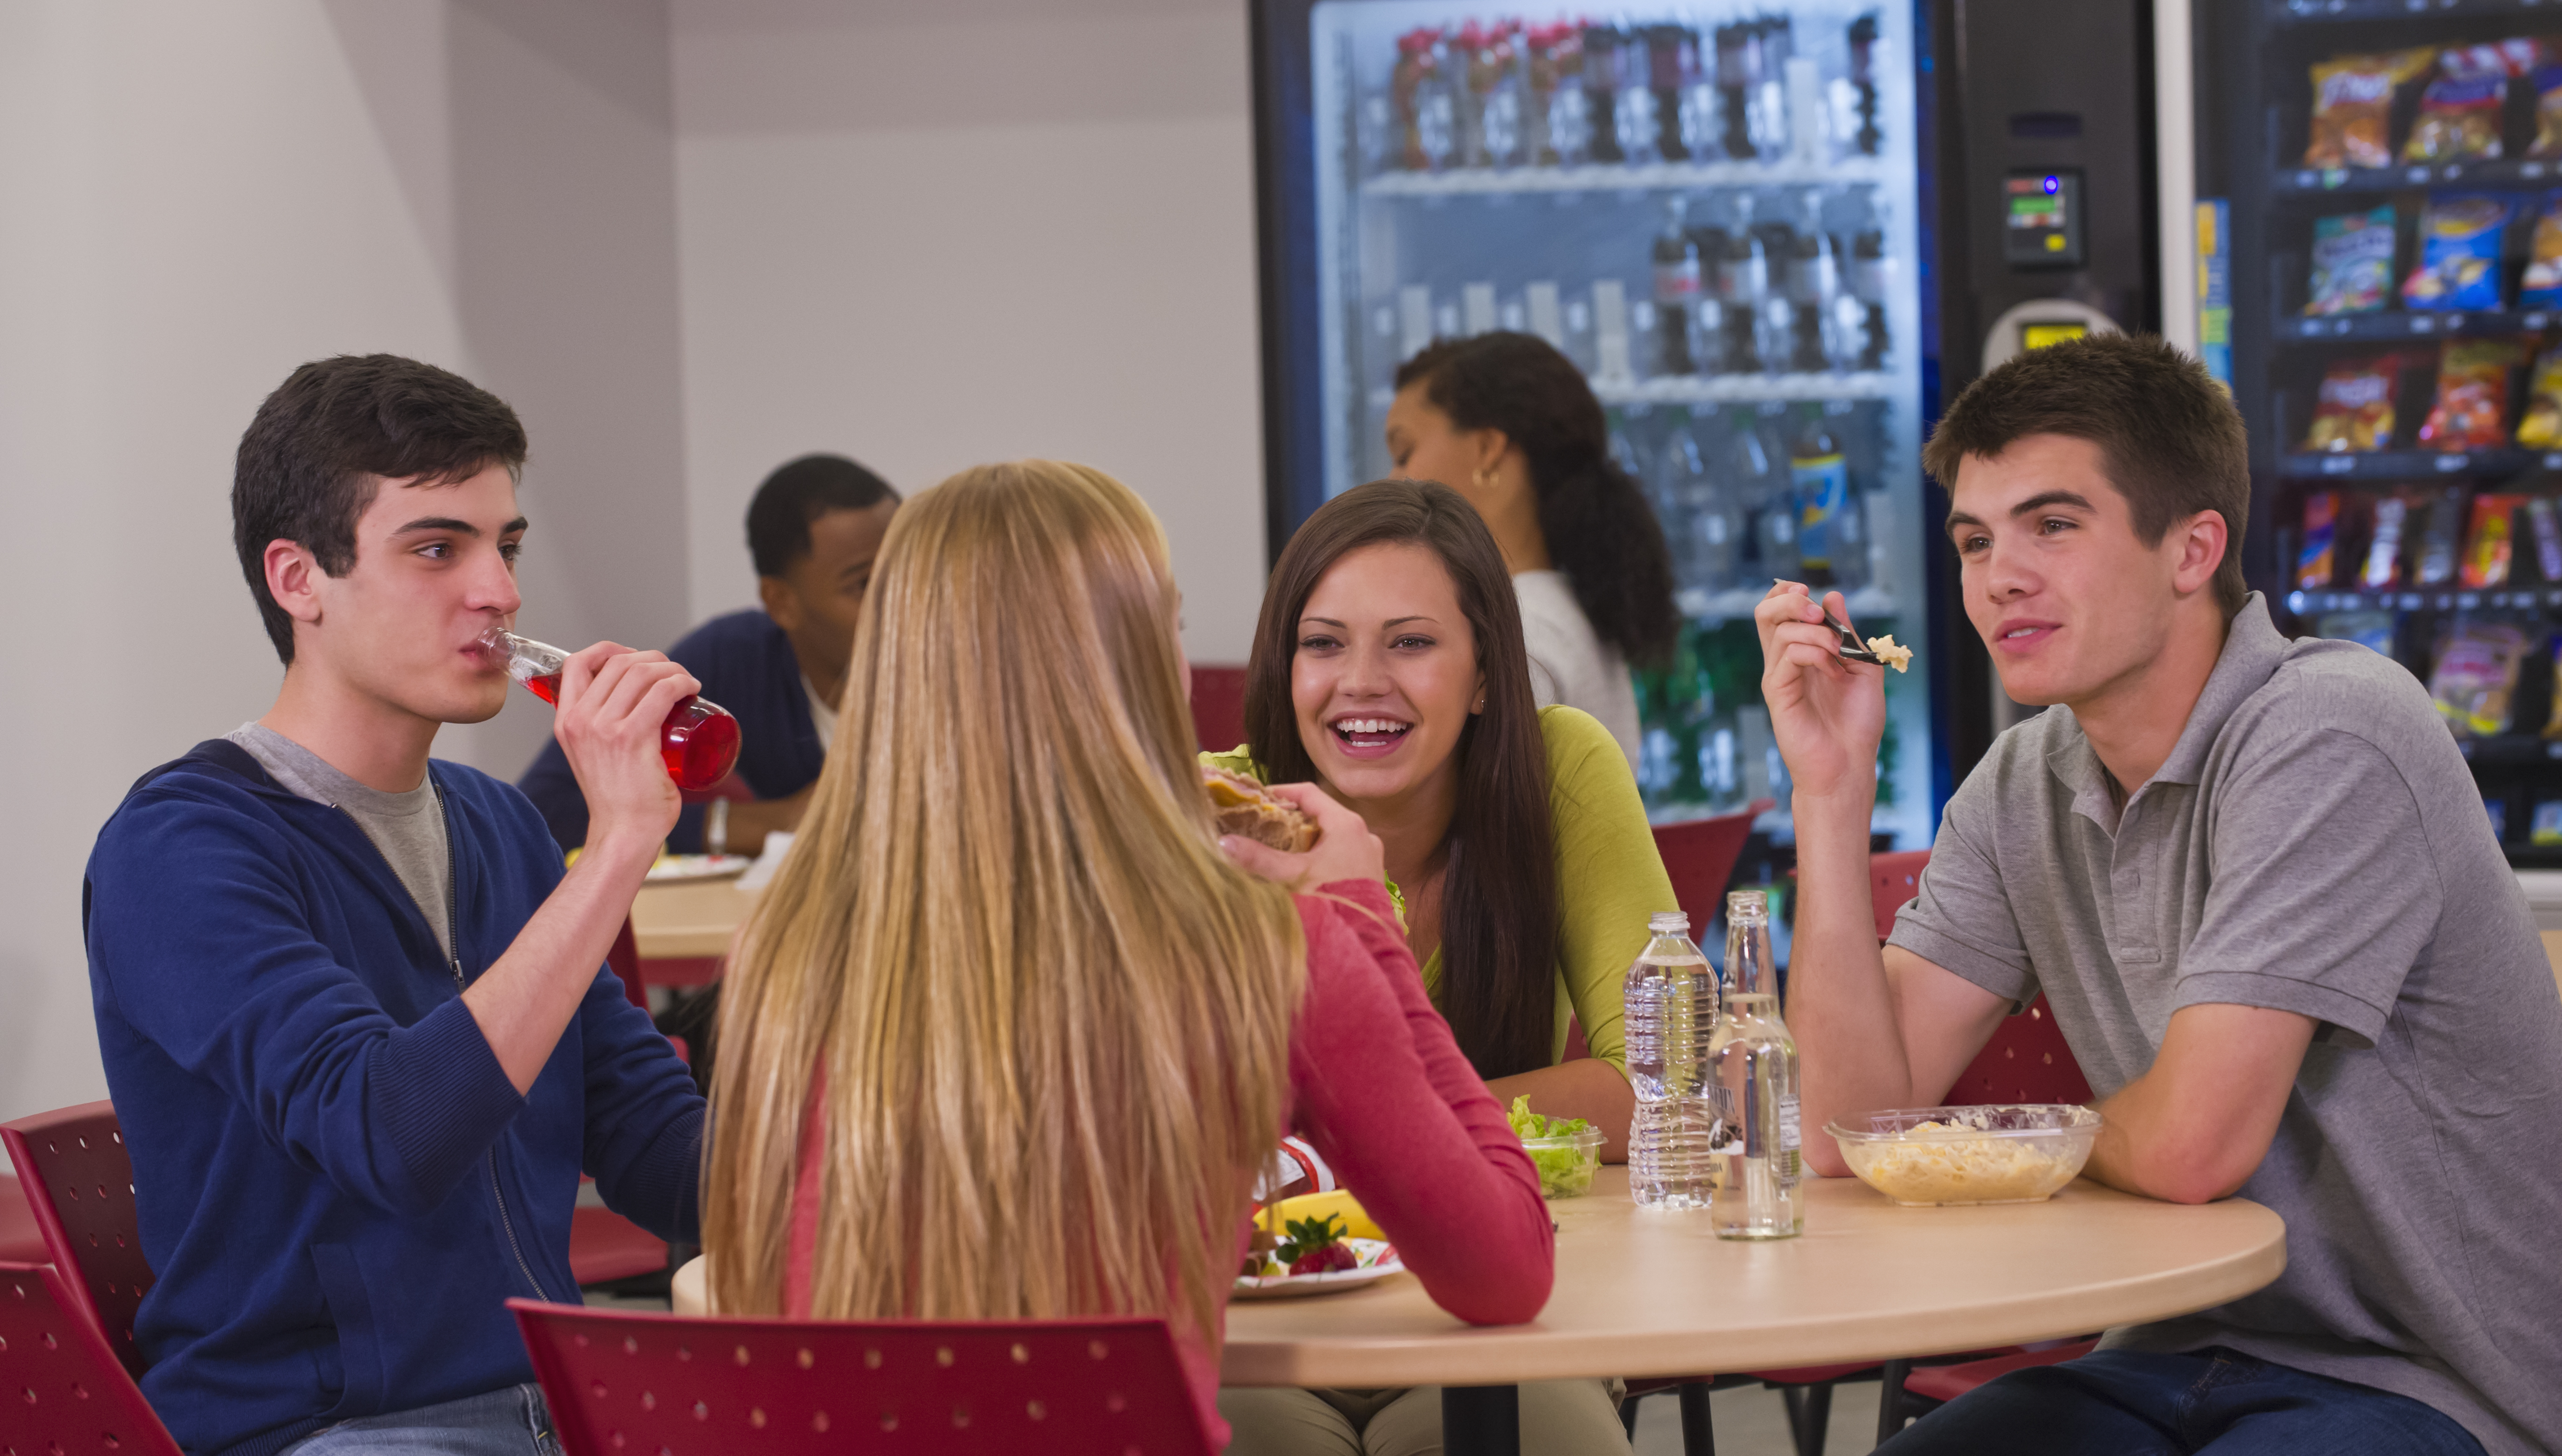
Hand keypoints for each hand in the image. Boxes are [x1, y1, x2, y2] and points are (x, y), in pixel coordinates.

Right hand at [551, 641, 697, 858]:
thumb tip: (624, 708)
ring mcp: (604, 727)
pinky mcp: (632, 737)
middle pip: (618, 663)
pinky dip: (682, 681)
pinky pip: (662, 691)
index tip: (635, 657)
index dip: (609, 649)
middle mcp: (580, 720)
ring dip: (672, 668)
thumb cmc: (617, 799)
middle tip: (672, 674)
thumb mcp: (590, 755)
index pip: (577, 663)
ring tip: (686, 681)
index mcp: (566, 721)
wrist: (623, 833)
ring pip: (642, 672)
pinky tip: (692, 687)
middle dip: (652, 658)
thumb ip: (596, 732)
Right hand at [1219, 783, 1385, 892]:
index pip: (1309, 793)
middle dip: (1292, 818)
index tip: (1259, 799)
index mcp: (1346, 825)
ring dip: (1307, 838)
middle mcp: (1363, 834)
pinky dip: (1321, 854)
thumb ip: (1259, 858)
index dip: (1281, 792)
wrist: (1366, 941)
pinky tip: (1304, 870)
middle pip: (1321, 814)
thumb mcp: (1292, 877)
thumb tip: (1223, 842)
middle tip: (1265, 825)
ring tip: (1280, 848)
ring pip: (1332, 835)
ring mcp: (1369, 855)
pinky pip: (1341, 853)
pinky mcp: (1370, 874)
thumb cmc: (1332, 902)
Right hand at [1752, 582, 1887, 804]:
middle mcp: (1783, 661)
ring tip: (1837, 653)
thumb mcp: (1863, 667)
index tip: (1814, 596)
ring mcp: (1778, 676)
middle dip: (1790, 600)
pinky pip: (1789, 656)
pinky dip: (1816, 654)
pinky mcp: (1777, 692)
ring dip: (1817, 633)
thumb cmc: (1857, 723)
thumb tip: (1833, 596)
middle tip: (1817, 613)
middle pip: (1764, 613)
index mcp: (1801, 653)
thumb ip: (1847, 634)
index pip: (1778, 611)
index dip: (1789, 594)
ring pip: (1780, 630)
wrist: (1849, 764)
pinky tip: (1833, 672)